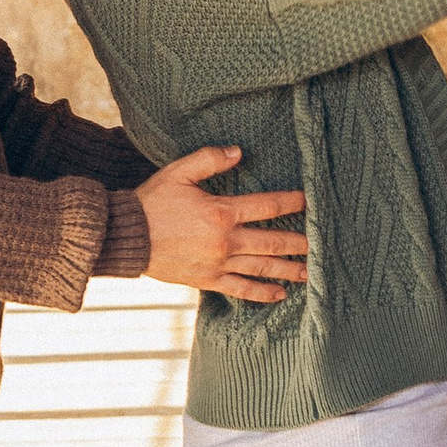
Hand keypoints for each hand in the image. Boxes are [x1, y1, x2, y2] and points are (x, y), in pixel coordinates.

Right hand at [137, 145, 306, 304]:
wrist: (126, 237)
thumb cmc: (152, 202)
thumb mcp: (178, 172)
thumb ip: (209, 159)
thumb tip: (238, 152)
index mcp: (221, 212)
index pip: (266, 206)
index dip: (290, 202)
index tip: (309, 201)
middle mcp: (225, 241)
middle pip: (271, 242)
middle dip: (298, 242)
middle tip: (320, 244)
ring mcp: (218, 264)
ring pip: (261, 269)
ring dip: (288, 270)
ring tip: (310, 273)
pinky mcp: (208, 280)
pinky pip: (240, 290)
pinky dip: (261, 293)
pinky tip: (279, 294)